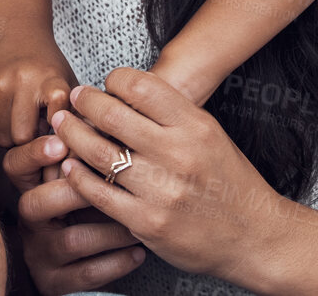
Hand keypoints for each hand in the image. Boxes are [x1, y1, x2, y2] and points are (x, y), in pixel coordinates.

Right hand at [0, 27, 74, 146]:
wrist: (16, 31)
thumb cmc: (47, 65)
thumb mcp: (69, 84)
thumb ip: (76, 116)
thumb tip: (77, 153)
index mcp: (51, 80)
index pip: (56, 121)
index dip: (58, 135)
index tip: (59, 135)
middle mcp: (23, 81)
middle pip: (22, 137)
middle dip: (30, 142)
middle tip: (37, 133)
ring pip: (2, 138)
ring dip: (12, 138)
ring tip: (22, 124)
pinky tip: (7, 119)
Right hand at [3, 134, 147, 294]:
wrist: (74, 262)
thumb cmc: (86, 204)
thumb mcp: (77, 175)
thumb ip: (84, 146)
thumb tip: (108, 104)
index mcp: (28, 188)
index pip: (14, 165)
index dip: (34, 154)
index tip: (61, 144)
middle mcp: (28, 221)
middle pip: (36, 203)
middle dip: (76, 192)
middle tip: (113, 182)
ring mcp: (40, 254)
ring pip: (71, 240)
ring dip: (109, 229)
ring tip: (139, 220)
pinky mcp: (56, 282)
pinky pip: (86, 274)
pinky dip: (116, 262)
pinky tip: (139, 250)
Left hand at [51, 69, 293, 279]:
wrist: (254, 237)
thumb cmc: (229, 182)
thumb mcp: (210, 135)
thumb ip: (170, 114)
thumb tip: (122, 94)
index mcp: (195, 126)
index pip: (140, 86)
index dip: (113, 80)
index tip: (105, 84)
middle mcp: (179, 155)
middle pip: (111, 115)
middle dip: (84, 102)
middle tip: (73, 98)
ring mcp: (162, 191)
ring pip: (98, 153)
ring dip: (72, 135)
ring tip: (63, 125)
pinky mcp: (148, 223)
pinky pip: (99, 194)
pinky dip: (78, 176)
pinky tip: (71, 166)